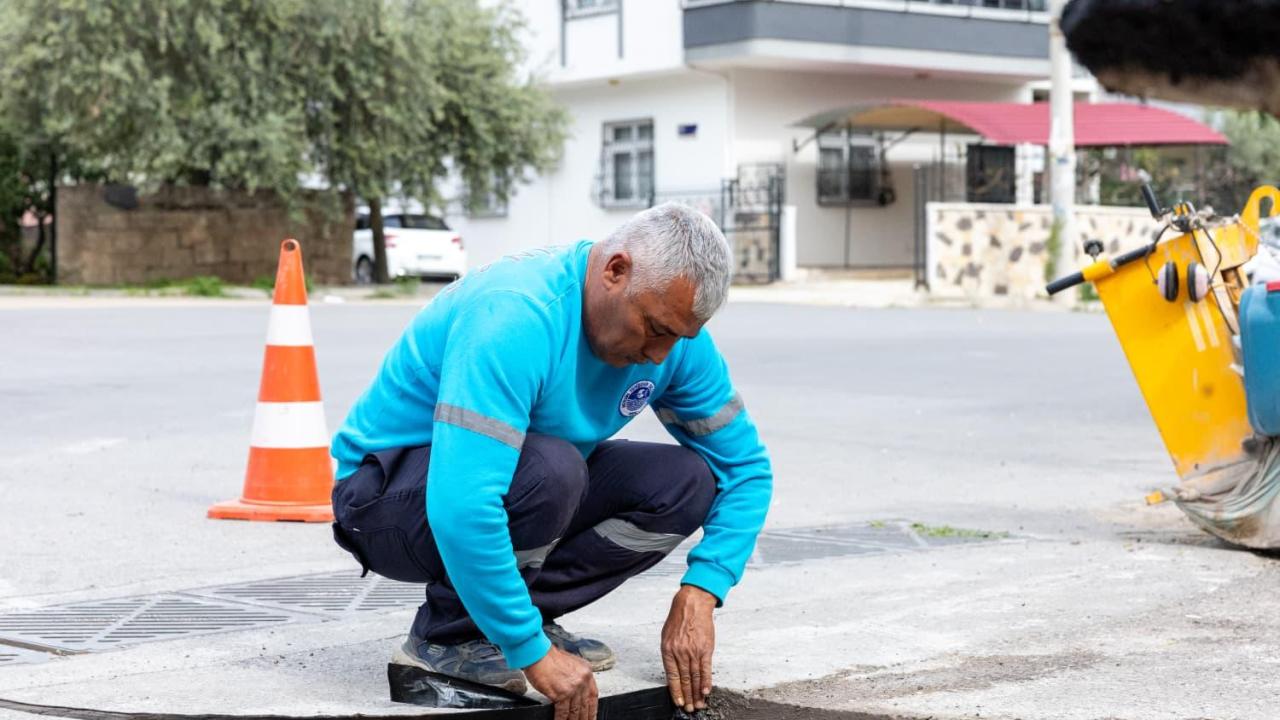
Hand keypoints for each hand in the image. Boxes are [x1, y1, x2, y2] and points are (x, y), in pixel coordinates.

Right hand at [523, 645, 597, 719]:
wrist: (538, 654)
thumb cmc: (550, 657)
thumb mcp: (571, 664)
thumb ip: (577, 677)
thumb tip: (577, 691)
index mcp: (586, 672)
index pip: (594, 695)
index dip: (593, 709)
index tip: (592, 716)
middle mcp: (582, 680)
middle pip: (585, 705)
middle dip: (584, 718)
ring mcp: (573, 688)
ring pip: (575, 711)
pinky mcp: (561, 694)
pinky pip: (563, 712)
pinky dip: (561, 719)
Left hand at [661, 584, 716, 712]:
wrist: (692, 605)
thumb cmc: (679, 620)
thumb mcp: (667, 637)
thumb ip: (670, 655)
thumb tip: (673, 673)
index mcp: (668, 650)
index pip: (672, 677)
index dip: (676, 692)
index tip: (679, 703)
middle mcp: (680, 653)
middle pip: (684, 680)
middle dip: (688, 696)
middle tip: (690, 708)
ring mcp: (693, 651)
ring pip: (695, 677)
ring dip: (697, 693)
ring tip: (699, 704)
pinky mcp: (706, 649)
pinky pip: (706, 668)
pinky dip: (706, 681)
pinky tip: (706, 691)